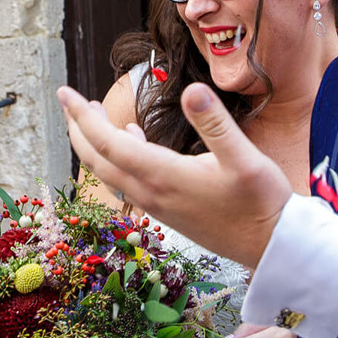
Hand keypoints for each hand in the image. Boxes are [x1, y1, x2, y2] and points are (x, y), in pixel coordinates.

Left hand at [58, 82, 291, 268]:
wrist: (272, 248)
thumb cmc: (262, 203)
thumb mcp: (244, 157)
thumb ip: (215, 123)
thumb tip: (192, 90)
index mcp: (163, 176)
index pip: (107, 143)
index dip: (83, 116)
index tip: (65, 92)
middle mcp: (151, 193)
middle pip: (98, 160)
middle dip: (78, 128)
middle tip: (69, 99)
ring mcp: (157, 205)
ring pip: (110, 172)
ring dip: (96, 144)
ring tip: (94, 114)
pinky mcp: (167, 211)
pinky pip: (128, 182)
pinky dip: (119, 158)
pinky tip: (133, 139)